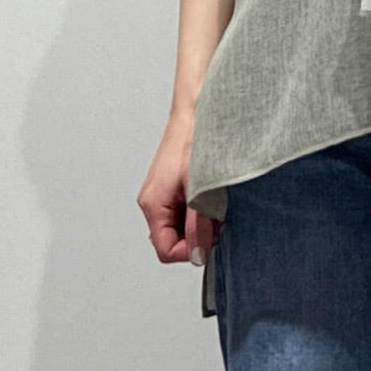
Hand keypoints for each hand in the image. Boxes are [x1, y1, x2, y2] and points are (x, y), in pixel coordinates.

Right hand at [140, 106, 218, 269]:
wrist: (197, 114)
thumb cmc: (196, 143)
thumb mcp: (201, 192)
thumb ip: (198, 227)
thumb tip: (198, 256)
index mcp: (153, 205)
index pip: (165, 250)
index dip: (190, 251)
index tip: (211, 239)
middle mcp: (152, 203)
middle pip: (172, 241)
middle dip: (198, 237)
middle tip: (217, 219)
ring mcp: (161, 197)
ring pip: (181, 228)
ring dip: (201, 225)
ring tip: (216, 205)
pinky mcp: (172, 190)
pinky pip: (185, 214)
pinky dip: (201, 213)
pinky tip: (213, 198)